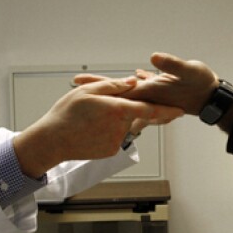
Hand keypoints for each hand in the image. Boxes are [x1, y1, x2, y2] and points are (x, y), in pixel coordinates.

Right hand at [13, 77, 183, 176]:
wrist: (51, 142)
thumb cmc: (66, 114)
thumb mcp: (87, 91)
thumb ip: (113, 85)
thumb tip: (132, 81)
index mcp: (118, 110)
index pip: (150, 109)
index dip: (167, 110)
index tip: (181, 110)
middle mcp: (121, 128)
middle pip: (131, 115)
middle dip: (123, 110)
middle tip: (101, 109)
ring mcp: (116, 142)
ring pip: (122, 126)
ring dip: (113, 121)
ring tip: (89, 119)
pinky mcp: (111, 151)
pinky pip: (115, 136)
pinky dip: (106, 131)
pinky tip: (90, 129)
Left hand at [75, 52, 219, 115]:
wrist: (212, 97)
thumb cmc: (201, 83)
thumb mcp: (188, 70)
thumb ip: (171, 64)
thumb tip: (153, 58)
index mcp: (149, 92)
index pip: (118, 90)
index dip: (98, 87)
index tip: (79, 84)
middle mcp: (147, 96)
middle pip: (115, 93)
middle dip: (96, 89)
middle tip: (75, 83)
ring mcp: (151, 95)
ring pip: (125, 91)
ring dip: (110, 88)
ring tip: (93, 84)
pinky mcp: (158, 90)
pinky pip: (138, 88)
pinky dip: (130, 84)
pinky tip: (127, 79)